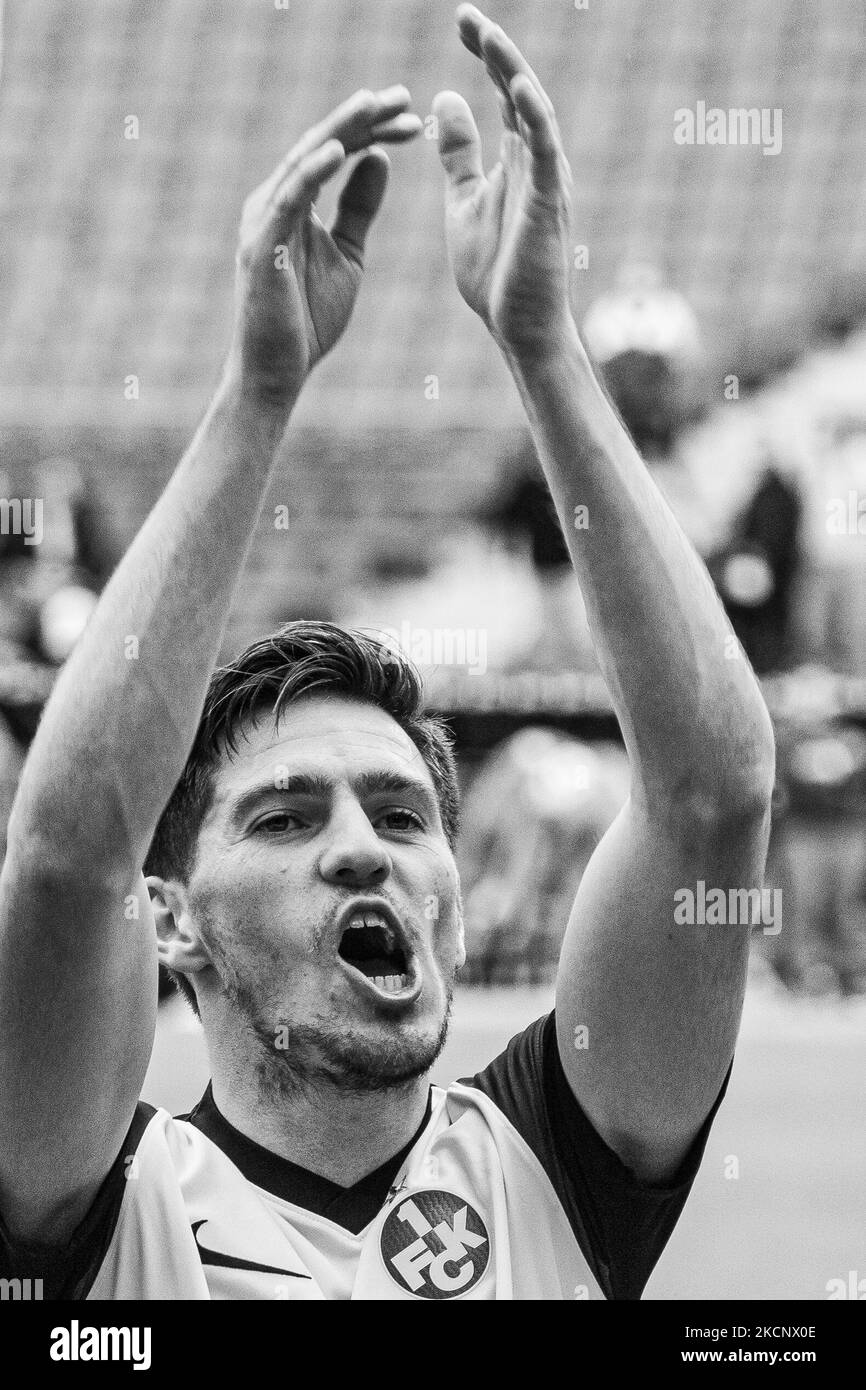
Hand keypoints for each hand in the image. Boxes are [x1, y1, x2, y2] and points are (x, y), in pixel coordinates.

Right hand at [226, 88, 421, 408]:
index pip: (336, 152)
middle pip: (320, 145)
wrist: (277, 373)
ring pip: (304, 162)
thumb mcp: (348, 254)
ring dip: (340, 131)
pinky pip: (289, 200)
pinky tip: (340, 150)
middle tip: (401, 94)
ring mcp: (263, 220)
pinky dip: (312, 172)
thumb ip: (359, 208)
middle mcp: (273, 200)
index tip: (412, 116)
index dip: (372, 130)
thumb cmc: (307, 319)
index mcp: (294, 201)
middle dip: (361, 118)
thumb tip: (380, 158)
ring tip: (373, 105)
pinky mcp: (261, 245)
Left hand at [434, 6, 573, 362]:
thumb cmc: (497, 275)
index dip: (482, 55)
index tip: (459, 22)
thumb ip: (459, 154)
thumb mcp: (464, 202)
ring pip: (532, 110)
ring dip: (511, 70)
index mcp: (515, 160)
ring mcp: (546, 178)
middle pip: (517, 89)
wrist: (518, 329)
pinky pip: (544, 148)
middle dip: (493, 50)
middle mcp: (536, 160)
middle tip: (466, 13)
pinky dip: (533, 114)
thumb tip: (443, 99)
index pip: (499, 93)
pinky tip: (515, 84)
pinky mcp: (548, 201)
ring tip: (487, 35)